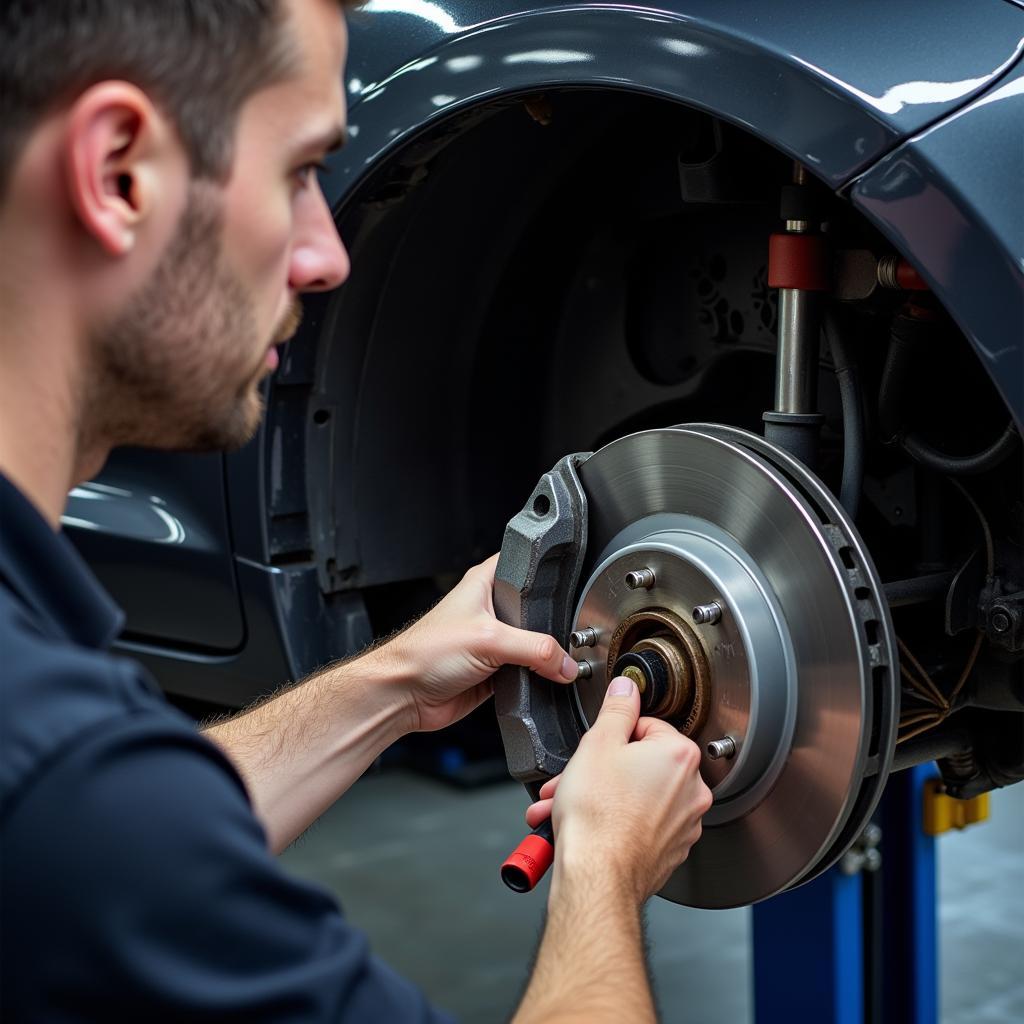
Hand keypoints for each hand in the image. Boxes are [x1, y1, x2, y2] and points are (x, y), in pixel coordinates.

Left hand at [385, 554, 578, 733]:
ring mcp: (495, 641)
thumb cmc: (424, 653)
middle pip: (539, 612)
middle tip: (568, 635)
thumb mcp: (487, 640)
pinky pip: (529, 673)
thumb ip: (534, 650)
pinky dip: (538, 679)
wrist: (404, 695)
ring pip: (536, 646)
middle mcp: (492, 609)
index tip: (574, 587)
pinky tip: (542, 681)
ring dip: (546, 658)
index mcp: (486, 583)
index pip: (528, 566)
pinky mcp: (497, 671)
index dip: (551, 574)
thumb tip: (566, 663)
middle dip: (554, 626)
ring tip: (555, 662)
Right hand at [527, 677, 712, 904]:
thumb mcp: (598, 743)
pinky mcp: (671, 851)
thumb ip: (617, 708)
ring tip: (568, 807)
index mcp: (680, 755)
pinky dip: (614, 822)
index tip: (597, 750)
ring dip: (601, 797)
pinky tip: (586, 826)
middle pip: (641, 764)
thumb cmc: (598, 817)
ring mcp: (684, 824)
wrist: (597, 876)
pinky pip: (641, 825)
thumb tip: (627, 689)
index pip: (646, 726)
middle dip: (600, 771)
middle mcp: (692, 790)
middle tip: (574, 779)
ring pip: (637, 796)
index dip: (613, 737)